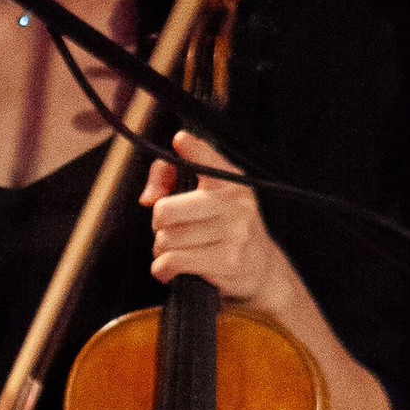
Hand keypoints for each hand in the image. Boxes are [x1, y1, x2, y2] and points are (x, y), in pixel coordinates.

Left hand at [145, 134, 276, 302]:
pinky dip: (162, 268)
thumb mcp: (208, 195)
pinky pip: (173, 261)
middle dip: (158, 224)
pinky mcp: (227, 260)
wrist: (262, 268)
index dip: (187, 146)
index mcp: (230, 181)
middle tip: (168, 229)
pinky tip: (168, 269)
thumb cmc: (224, 228)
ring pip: (166, 239)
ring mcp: (234, 232)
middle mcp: (235, 202)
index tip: (179, 141)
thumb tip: (148, 198)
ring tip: (175, 251)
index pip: (203, 155)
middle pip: (165, 210)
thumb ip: (169, 177)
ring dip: (161, 249)